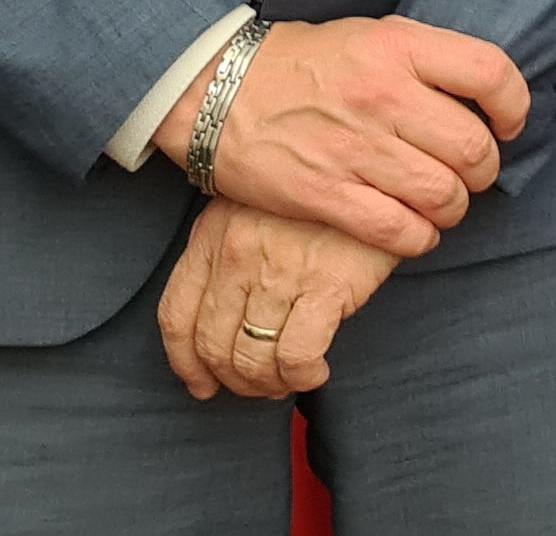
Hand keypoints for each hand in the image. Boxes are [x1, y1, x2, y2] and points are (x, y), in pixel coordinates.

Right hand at [151, 16, 530, 259]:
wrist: (218, 90)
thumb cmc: (306, 63)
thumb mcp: (372, 36)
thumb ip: (427, 59)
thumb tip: (485, 96)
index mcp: (399, 48)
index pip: (491, 74)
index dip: (513, 106)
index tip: (507, 124)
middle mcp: (383, 96)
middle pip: (473, 148)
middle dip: (484, 171)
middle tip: (471, 175)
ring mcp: (355, 148)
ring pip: (443, 195)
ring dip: (455, 209)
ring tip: (444, 205)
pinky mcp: (326, 194)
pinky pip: (399, 231)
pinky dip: (419, 239)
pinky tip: (415, 232)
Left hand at [156, 200, 400, 400]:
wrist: (379, 169)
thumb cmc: (316, 196)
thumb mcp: (254, 208)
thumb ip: (227, 254)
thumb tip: (219, 323)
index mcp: (212, 236)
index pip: (176, 316)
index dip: (186, 363)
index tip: (202, 384)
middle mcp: (237, 256)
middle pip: (212, 346)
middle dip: (233, 380)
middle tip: (258, 386)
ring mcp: (279, 271)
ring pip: (251, 358)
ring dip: (267, 385)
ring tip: (288, 381)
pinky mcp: (326, 284)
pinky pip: (296, 355)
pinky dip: (301, 376)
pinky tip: (314, 372)